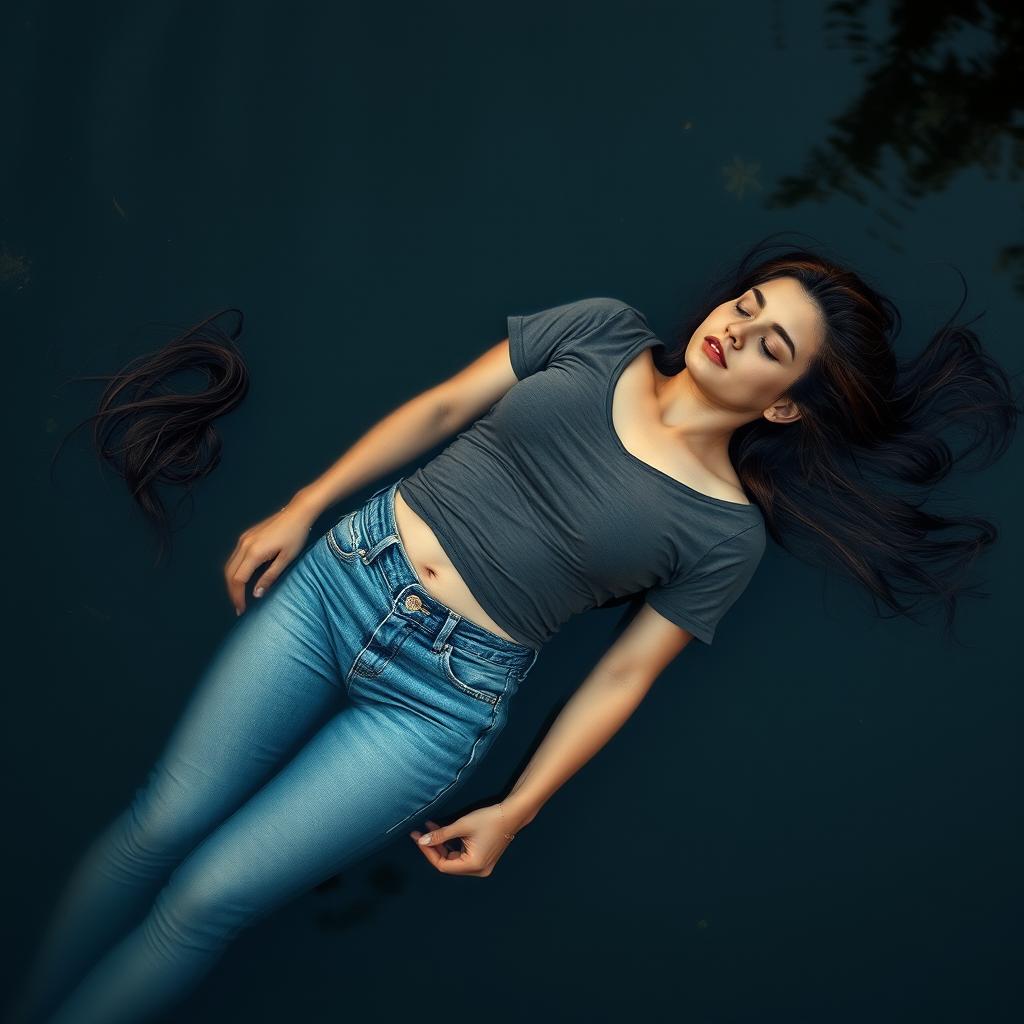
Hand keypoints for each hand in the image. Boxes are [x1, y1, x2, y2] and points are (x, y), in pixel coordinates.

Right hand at [224, 500, 315, 614]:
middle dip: (232, 591)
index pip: (238, 579)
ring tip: (239, 595)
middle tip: (239, 606)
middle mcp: (244, 545)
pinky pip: (235, 557)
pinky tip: (242, 578)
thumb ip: (270, 576)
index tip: (241, 609)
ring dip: (231, 581)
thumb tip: (256, 594)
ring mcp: (243, 539)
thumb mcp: (286, 558)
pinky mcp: (246, 536)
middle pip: (229, 573)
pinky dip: (234, 570)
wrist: (297, 512)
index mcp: (253, 552)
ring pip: (229, 565)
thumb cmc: (296, 535)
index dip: (237, 596)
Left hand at [409, 806, 517, 876]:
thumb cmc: (489, 819)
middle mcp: (477, 870)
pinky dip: (453, 845)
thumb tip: (422, 841)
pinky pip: (463, 855)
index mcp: (473, 866)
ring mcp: (481, 866)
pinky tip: (444, 832)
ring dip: (442, 844)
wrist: (512, 814)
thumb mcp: (462, 826)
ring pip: (455, 858)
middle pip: (448, 862)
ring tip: (431, 828)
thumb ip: (441, 835)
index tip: (418, 838)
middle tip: (422, 832)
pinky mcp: (483, 858)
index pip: (443, 865)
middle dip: (434, 847)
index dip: (428, 852)